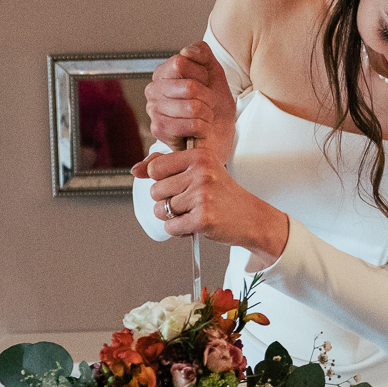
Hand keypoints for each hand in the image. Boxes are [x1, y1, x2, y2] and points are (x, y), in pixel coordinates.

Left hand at [133, 146, 289, 269]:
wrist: (252, 217)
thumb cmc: (223, 194)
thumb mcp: (199, 170)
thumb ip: (167, 165)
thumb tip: (136, 170)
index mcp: (199, 155)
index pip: (155, 168)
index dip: (162, 181)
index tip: (180, 184)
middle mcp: (201, 172)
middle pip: (155, 191)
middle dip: (167, 201)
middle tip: (191, 202)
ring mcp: (202, 195)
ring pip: (161, 210)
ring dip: (173, 217)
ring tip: (194, 213)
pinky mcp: (203, 218)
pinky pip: (171, 227)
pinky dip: (179, 231)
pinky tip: (196, 224)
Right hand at [145, 41, 237, 160]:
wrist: (219, 132)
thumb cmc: (214, 104)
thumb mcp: (213, 71)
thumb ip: (202, 53)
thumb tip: (187, 51)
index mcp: (162, 73)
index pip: (180, 63)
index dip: (200, 74)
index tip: (204, 83)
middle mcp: (153, 90)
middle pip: (188, 87)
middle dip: (207, 96)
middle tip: (207, 103)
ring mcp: (153, 110)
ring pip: (192, 107)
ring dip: (207, 113)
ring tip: (204, 116)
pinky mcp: (159, 130)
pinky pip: (192, 124)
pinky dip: (204, 127)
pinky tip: (200, 128)